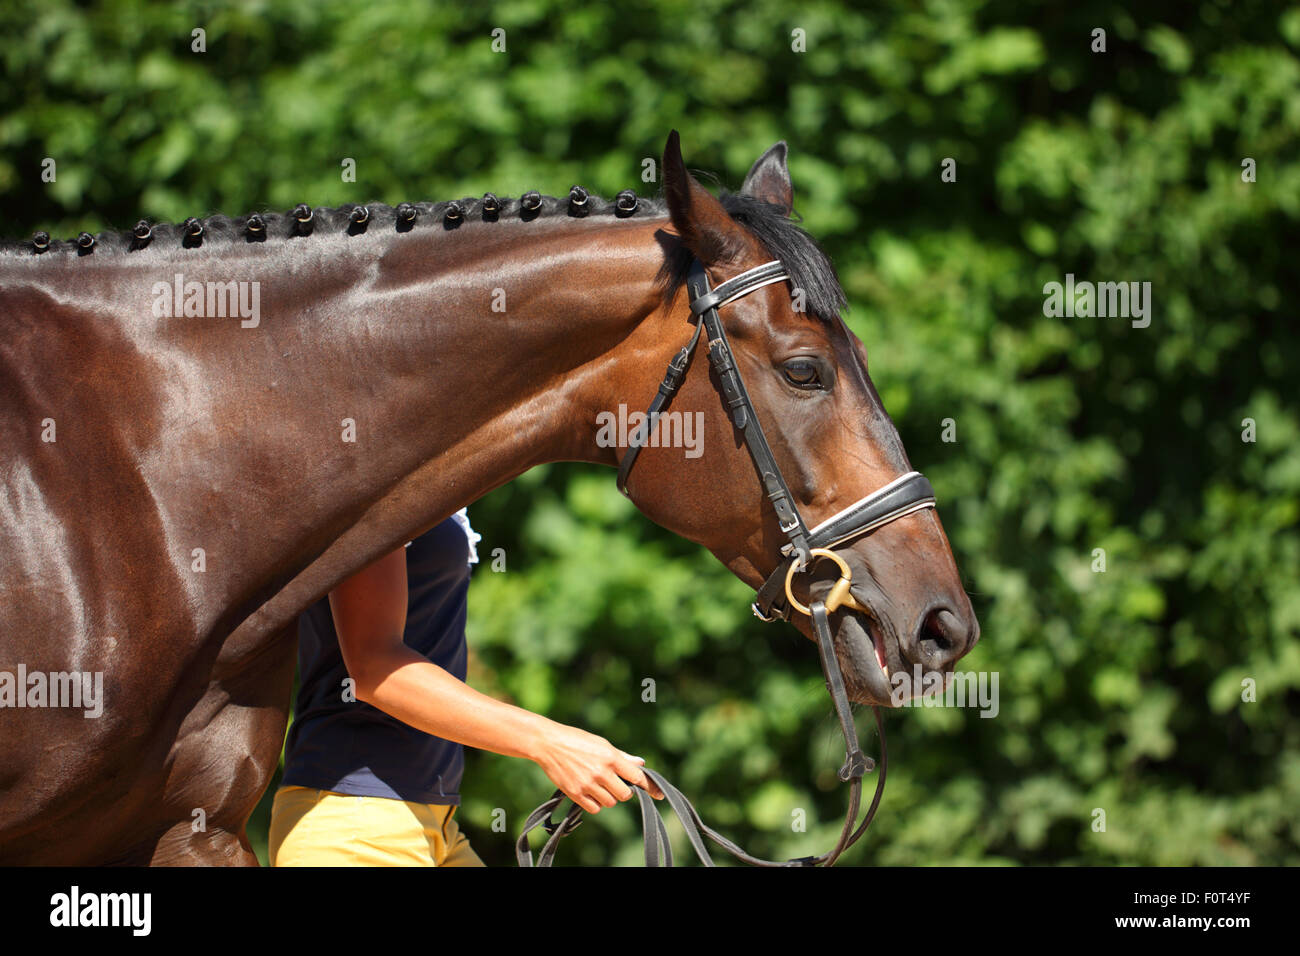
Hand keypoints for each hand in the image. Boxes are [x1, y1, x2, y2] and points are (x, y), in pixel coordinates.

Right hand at [532, 721, 664, 813]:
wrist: (549, 744)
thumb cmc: (577, 740)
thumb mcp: (602, 744)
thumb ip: (622, 757)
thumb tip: (641, 763)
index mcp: (611, 757)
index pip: (637, 777)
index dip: (647, 785)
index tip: (655, 792)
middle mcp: (602, 772)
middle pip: (625, 794)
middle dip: (623, 791)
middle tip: (615, 784)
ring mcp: (588, 784)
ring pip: (610, 803)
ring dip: (608, 797)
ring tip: (599, 786)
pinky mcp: (575, 793)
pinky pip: (594, 808)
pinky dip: (595, 804)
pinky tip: (590, 793)